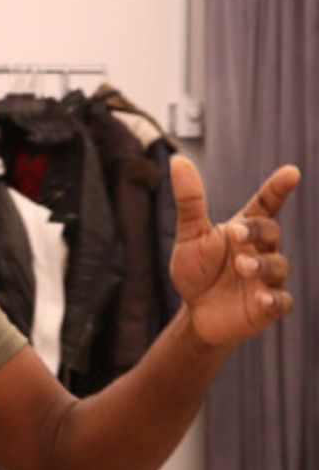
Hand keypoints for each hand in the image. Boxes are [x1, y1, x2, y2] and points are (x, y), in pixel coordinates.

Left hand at [169, 158, 300, 346]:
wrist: (195, 311)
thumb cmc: (197, 269)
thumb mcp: (190, 234)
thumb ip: (190, 200)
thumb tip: (178, 158)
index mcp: (243, 230)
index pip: (266, 205)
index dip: (278, 189)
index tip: (291, 172)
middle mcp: (260, 250)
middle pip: (271, 232)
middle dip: (257, 230)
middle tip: (236, 233)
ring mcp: (267, 279)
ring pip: (278, 265)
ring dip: (262, 264)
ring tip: (242, 266)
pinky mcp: (267, 306)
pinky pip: (281, 301)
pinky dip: (274, 299)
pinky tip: (262, 299)